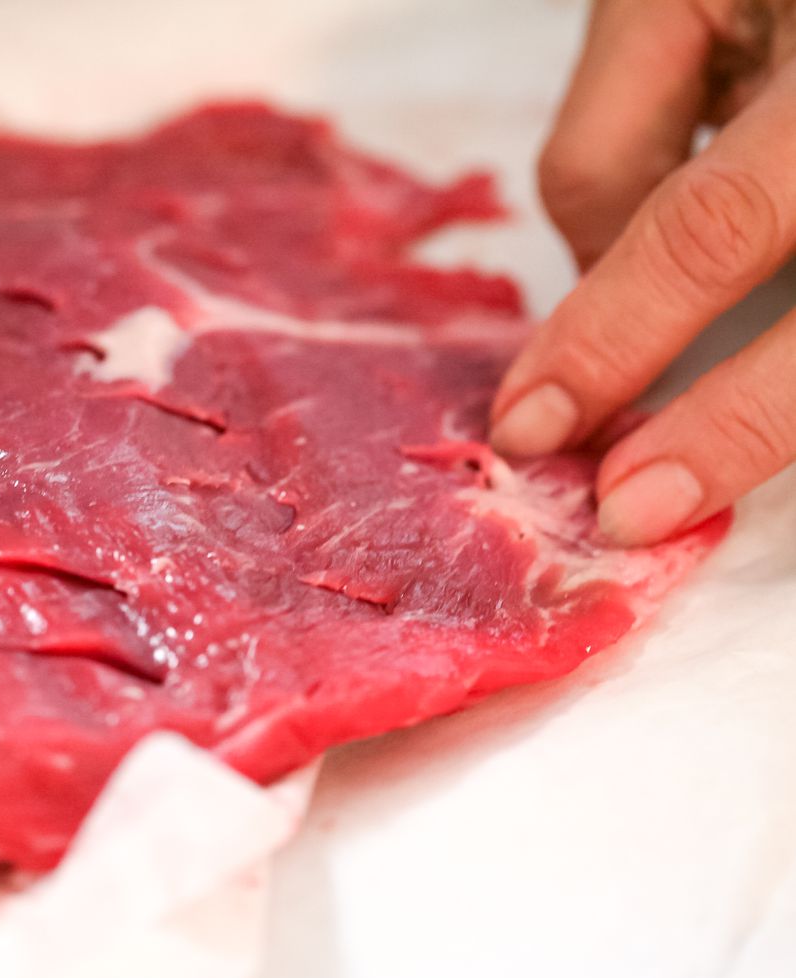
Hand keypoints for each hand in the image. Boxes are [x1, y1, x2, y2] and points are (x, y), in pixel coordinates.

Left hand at [490, 0, 795, 544]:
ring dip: (776, 414)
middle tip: (627, 510)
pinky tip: (741, 395)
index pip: (713, 228)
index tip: (531, 424)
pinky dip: (794, 364)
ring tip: (686, 478)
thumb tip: (595, 287)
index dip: (614, 337)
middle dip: (734, 430)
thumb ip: (614, 144)